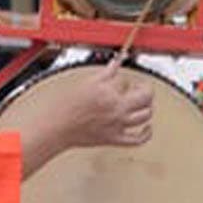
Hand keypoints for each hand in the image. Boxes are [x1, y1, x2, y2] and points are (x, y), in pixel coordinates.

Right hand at [22, 61, 154, 177]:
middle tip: (139, 87)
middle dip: (144, 88)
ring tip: (141, 103)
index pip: (125, 79)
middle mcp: (116, 108)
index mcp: (108, 92)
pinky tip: (146, 127)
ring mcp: (117, 125)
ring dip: (147, 107)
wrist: (56, 128)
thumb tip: (116, 63)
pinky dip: (146, 133)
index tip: (119, 76)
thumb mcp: (86, 84)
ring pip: (146, 115)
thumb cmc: (64, 108)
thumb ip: (105, 74)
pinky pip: (138, 139)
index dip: (122, 77)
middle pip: (146, 96)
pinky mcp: (114, 139)